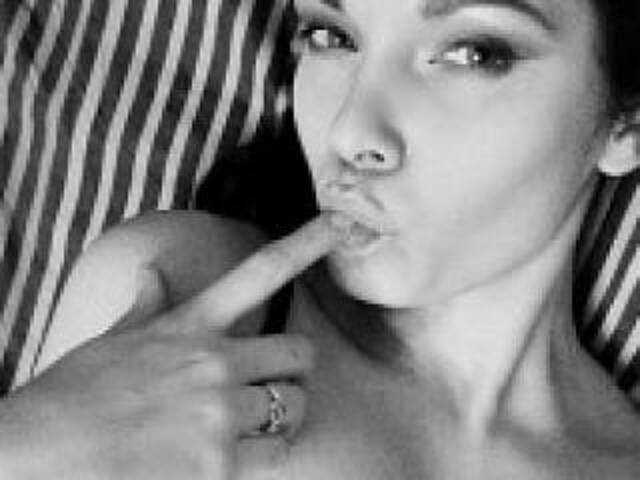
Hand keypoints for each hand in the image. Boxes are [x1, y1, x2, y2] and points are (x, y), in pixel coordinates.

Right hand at [0, 214, 342, 479]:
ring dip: (283, 417)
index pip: (260, 273)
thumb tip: (149, 271)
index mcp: (191, 326)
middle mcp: (214, 364)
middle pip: (300, 356)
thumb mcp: (111, 340)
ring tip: (252, 425)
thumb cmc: (72, 395)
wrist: (39, 455)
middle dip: (296, 369)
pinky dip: (264, 456)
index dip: (305, 243)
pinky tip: (231, 456)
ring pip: (293, 409)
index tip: (338, 224)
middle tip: (279, 380)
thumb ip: (144, 305)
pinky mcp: (219, 467)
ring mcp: (220, 416)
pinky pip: (274, 456)